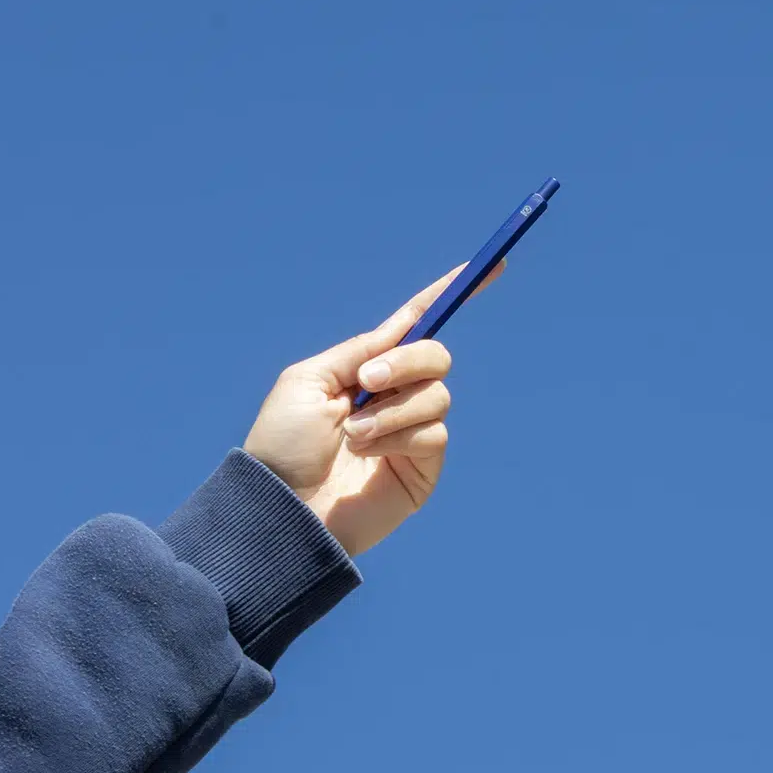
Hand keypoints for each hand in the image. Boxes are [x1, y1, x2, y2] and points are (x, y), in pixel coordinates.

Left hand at [244, 261, 504, 555]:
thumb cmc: (282, 445)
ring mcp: (411, 430)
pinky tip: (365, 453)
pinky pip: (434, 430)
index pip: (415, 324)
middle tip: (366, 381)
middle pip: (436, 355)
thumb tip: (402, 330)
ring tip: (352, 435)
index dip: (448, 294)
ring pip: (437, 394)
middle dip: (405, 362)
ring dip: (390, 410)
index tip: (491, 264)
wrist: (282, 508)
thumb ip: (358, 351)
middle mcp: (394, 395)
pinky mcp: (423, 466)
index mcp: (367, 368)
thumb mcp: (310, 379)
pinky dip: (397, 435)